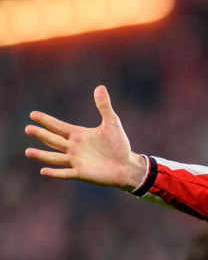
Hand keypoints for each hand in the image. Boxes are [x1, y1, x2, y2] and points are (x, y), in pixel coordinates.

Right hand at [25, 85, 146, 190]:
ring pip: (55, 157)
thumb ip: (104, 106)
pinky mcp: (81, 172)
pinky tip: (43, 171)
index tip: (33, 114)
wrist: (126, 165)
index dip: (46, 120)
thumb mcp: (112, 123)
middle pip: (53, 140)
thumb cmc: (119, 145)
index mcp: (78, 134)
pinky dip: (55, 173)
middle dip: (41, 134)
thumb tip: (100, 87)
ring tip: (28, 152)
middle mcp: (73, 147)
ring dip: (42, 155)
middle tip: (28, 129)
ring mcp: (75, 160)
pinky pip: (65, 173)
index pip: (58, 126)